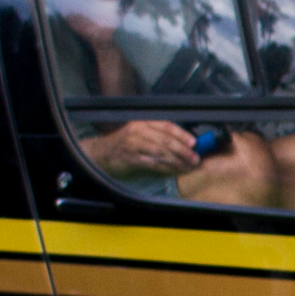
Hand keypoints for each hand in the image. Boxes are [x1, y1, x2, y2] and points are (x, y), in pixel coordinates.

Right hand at [85, 118, 199, 179]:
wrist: (100, 156)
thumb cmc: (123, 147)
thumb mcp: (140, 137)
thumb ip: (158, 141)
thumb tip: (182, 150)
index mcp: (142, 123)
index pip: (166, 125)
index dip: (182, 134)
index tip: (194, 143)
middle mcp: (138, 131)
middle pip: (166, 139)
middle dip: (183, 150)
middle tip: (195, 159)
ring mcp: (133, 145)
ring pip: (161, 152)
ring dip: (177, 161)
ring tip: (187, 167)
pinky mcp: (130, 159)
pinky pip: (152, 164)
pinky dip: (165, 169)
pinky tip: (173, 172)